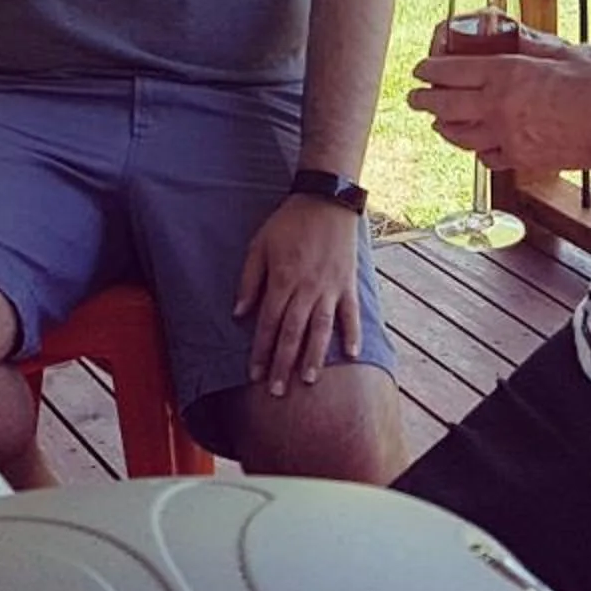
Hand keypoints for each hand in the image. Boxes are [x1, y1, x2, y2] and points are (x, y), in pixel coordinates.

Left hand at [233, 196, 363, 398]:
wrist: (326, 200)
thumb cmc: (288, 223)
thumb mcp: (259, 245)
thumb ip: (249, 280)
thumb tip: (239, 313)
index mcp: (282, 279)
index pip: (269, 323)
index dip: (261, 351)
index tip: (255, 374)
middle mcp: (306, 288)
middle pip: (293, 333)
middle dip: (283, 364)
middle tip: (277, 391)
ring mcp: (330, 287)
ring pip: (320, 329)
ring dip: (313, 356)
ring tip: (307, 380)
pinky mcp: (348, 283)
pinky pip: (351, 313)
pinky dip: (352, 333)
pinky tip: (352, 355)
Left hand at [407, 35, 590, 175]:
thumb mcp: (561, 51)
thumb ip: (529, 43)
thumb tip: (509, 31)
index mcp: (506, 74)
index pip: (453, 71)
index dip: (430, 69)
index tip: (420, 69)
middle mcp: (498, 107)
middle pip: (444, 105)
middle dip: (423, 99)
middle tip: (415, 97)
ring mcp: (505, 137)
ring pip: (458, 135)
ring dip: (443, 126)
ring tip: (437, 121)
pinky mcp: (517, 159)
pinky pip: (484, 157)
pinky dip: (475, 149)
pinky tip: (477, 143)